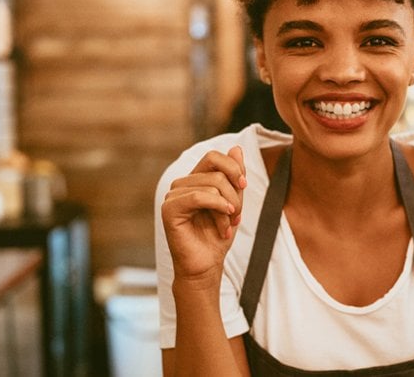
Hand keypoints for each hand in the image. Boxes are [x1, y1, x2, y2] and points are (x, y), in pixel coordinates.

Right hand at [162, 146, 245, 280]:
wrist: (207, 265)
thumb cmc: (218, 236)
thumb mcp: (233, 202)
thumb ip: (234, 176)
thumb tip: (236, 148)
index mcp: (194, 180)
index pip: (213, 156)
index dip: (233, 167)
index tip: (244, 185)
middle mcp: (181, 185)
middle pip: (216, 173)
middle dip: (234, 195)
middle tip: (237, 216)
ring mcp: (173, 196)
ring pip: (211, 185)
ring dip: (228, 207)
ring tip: (229, 225)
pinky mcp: (169, 209)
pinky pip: (198, 197)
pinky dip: (217, 208)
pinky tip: (224, 224)